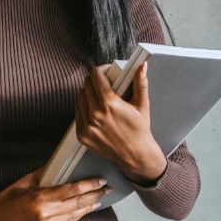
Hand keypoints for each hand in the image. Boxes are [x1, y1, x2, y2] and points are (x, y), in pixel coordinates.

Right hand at [0, 167, 111, 220]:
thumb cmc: (6, 198)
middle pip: (76, 205)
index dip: (89, 185)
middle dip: (94, 196)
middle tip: (108, 189)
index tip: (101, 180)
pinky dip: (75, 217)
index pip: (71, 191)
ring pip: (73, 217)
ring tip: (99, 199)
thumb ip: (45, 174)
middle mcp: (44, 216)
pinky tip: (83, 211)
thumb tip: (62, 164)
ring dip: (88, 208)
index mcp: (39, 199)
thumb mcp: (25, 182)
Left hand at [74, 61, 166, 184]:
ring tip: (98, 95)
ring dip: (87, 93)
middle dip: (94, 80)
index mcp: (110, 104)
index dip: (100, 69)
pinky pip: (77, 112)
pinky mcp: (81, 134)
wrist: (134, 154)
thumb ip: (140, 82)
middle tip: (102, 82)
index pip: (96, 76)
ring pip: (80, 97)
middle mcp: (95, 114)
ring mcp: (87, 125)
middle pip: (86, 85)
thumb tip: (142, 65)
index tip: (104, 70)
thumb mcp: (142, 104)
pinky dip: (84, 107)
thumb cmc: (139, 129)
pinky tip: (93, 108)